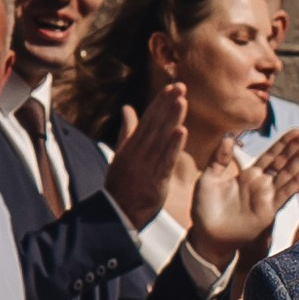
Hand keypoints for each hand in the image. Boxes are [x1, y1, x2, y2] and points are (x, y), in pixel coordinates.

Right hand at [104, 84, 190, 232]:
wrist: (116, 213)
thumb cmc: (120, 184)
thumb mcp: (121, 154)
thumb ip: (127, 131)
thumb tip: (128, 108)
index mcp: (132, 145)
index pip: (148, 119)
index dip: (161, 102)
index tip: (173, 86)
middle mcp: (138, 152)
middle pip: (155, 124)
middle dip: (168, 104)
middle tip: (181, 86)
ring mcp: (146, 165)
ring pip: (160, 139)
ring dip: (172, 119)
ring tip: (182, 101)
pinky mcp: (154, 180)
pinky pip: (164, 161)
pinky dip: (172, 146)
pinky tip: (181, 132)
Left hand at [189, 128, 298, 263]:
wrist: (206, 235)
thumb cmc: (205, 209)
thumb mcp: (209, 177)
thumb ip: (219, 158)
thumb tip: (228, 136)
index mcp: (248, 174)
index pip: (271, 154)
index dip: (284, 142)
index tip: (298, 130)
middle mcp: (261, 184)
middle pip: (284, 161)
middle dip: (298, 146)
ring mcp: (267, 197)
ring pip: (288, 174)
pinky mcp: (268, 210)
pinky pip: (284, 193)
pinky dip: (296, 181)